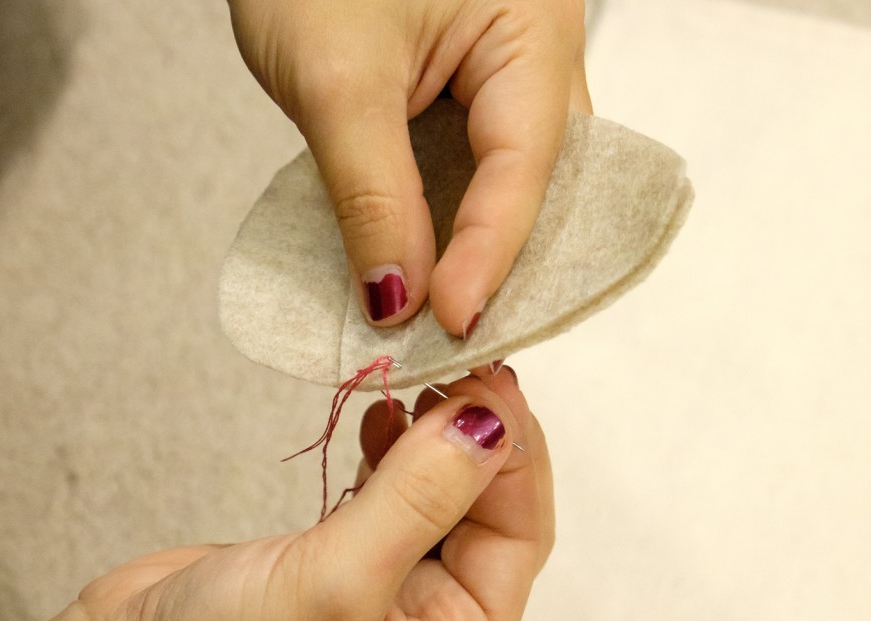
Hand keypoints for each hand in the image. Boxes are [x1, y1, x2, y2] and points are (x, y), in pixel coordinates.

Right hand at [80, 368, 553, 620]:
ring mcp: (380, 589)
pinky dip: (390, 449)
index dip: (513, 451)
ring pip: (437, 497)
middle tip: (460, 363)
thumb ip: (419, 499)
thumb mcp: (337, 583)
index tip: (491, 378)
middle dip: (476, 437)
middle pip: (485, 511)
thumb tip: (490, 425)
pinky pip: (387, 494)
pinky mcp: (334, 558)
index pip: (519, 536)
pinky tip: (383, 413)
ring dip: (435, 437)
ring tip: (422, 378)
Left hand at [228, 0, 592, 335]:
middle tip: (457, 340)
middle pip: (535, 182)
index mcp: (531, 27)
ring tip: (438, 320)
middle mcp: (533, 52)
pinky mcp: (460, 88)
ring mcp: (500, 71)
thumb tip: (396, 299)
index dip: (489, 253)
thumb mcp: (335, 81)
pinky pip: (467, 168)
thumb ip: (370, 195)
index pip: (525, 164)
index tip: (449, 322)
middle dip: (498, 264)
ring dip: (470, 250)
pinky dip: (444, 221)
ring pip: (505, 183)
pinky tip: (420, 266)